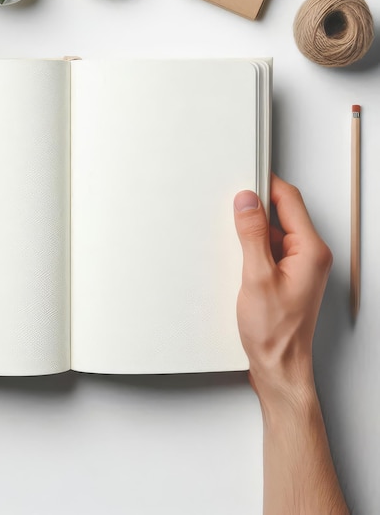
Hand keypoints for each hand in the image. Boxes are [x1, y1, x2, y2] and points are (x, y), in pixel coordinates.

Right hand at [233, 174, 331, 402]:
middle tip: (231, 207)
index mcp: (310, 251)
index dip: (266, 185)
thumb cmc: (274, 332)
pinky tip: (237, 258)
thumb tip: (247, 202)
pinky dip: (252, 247)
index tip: (245, 177)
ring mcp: (299, 266)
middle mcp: (309, 255)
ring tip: (232, 240)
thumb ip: (252, 236)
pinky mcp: (286, 276)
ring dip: (252, 230)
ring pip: (274, 232)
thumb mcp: (257, 278)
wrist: (278, 365)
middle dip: (256, 207)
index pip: (289, 201)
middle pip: (283, 213)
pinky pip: (269, 249)